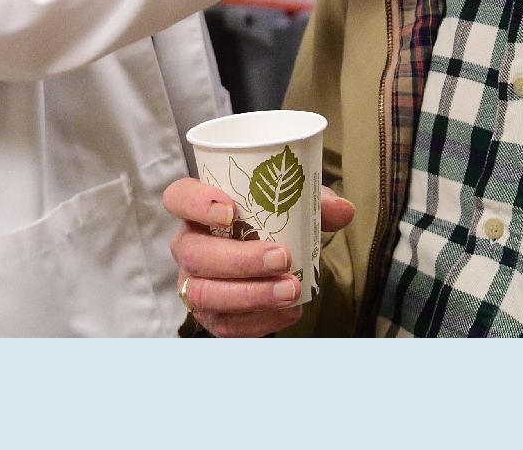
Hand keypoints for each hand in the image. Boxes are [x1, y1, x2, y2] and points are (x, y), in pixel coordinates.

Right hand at [163, 175, 356, 337]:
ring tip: (291, 291)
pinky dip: (258, 321)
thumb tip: (343, 210)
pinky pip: (223, 325)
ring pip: (204, 294)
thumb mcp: (296, 204)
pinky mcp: (210, 315)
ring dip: (250, 294)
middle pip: (195, 254)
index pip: (179, 197)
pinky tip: (289, 312)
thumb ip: (316, 202)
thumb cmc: (275, 223)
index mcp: (200, 209)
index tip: (230, 211)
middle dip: (239, 259)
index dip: (196, 203)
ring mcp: (194, 283)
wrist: (274, 262)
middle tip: (282, 258)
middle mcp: (189, 245)